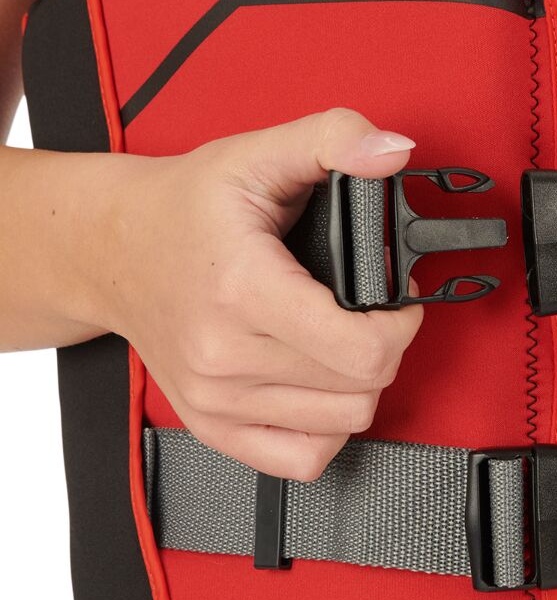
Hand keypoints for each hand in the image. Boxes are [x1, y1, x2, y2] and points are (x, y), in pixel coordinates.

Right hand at [97, 109, 422, 479]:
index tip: (396, 296)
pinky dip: (328, 428)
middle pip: (363, 386)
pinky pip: (303, 460)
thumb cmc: (183, 208)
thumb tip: (392, 151)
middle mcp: (225, 355)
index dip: (402, 322)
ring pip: (344, 424)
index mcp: (244, 291)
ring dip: (362, 383)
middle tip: (373, 310)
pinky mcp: (213, 426)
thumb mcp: (258, 152)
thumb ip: (334, 139)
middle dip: (387, 344)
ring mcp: (217, 399)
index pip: (363, 349)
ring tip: (346, 339)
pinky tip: (322, 385)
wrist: (110, 248)